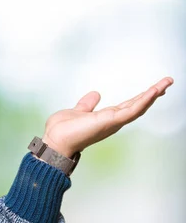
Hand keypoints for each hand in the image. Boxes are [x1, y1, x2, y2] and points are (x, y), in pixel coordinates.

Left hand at [42, 77, 173, 157]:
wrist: (56, 140)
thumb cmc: (63, 131)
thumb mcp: (77, 111)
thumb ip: (87, 104)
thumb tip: (95, 94)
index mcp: (106, 118)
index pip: (128, 106)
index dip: (141, 97)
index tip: (153, 88)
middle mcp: (113, 121)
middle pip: (138, 105)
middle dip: (153, 94)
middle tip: (167, 82)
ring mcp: (114, 122)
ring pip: (139, 107)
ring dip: (153, 94)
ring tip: (166, 82)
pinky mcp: (112, 121)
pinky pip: (132, 110)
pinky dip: (144, 100)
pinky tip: (154, 91)